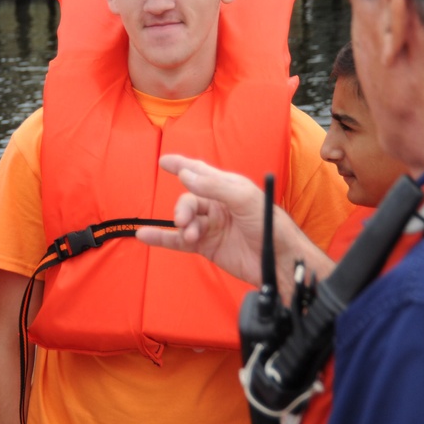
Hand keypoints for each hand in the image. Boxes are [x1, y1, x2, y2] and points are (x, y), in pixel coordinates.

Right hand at [136, 155, 271, 283]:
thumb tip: (185, 175)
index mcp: (227, 188)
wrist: (278, 262)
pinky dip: (162, 238)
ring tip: (191, 236)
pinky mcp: (206, 247)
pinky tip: (145, 235)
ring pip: (184, 221)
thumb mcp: (245, 199)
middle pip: (188, 200)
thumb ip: (214, 186)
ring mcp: (210, 227)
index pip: (200, 171)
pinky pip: (178, 240)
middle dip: (183, 209)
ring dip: (182, 226)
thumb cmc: (270, 225)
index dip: (181, 164)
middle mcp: (217, 205)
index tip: (163, 161)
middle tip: (185, 222)